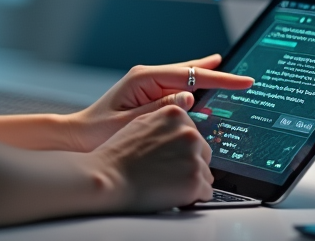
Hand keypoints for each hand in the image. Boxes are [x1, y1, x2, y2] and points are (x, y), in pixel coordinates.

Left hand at [66, 54, 253, 151]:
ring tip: (228, 74)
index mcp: (143, 78)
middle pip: (189, 71)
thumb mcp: (131, 122)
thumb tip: (188, 96)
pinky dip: (193, 87)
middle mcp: (146, 76)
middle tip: (243, 76)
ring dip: (206, 78)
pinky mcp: (147, 94)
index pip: (189, 75)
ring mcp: (147, 84)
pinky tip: (203, 87)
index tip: (241, 81)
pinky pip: (176, 88)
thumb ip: (160, 108)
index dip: (219, 79)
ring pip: (184, 78)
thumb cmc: (98, 132)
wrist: (79, 136)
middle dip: (217, 73)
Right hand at [90, 105, 214, 211]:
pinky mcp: (195, 181)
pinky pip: (205, 193)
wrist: (109, 177)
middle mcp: (189, 133)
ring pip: (205, 174)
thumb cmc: (119, 155)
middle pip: (203, 153)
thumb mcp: (142, 123)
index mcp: (176, 115)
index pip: (194, 134)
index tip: (170, 157)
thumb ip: (166, 123)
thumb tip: (182, 128)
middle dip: (190, 164)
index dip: (182, 150)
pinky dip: (192, 197)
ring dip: (190, 181)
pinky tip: (171, 194)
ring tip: (165, 183)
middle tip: (166, 172)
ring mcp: (193, 157)